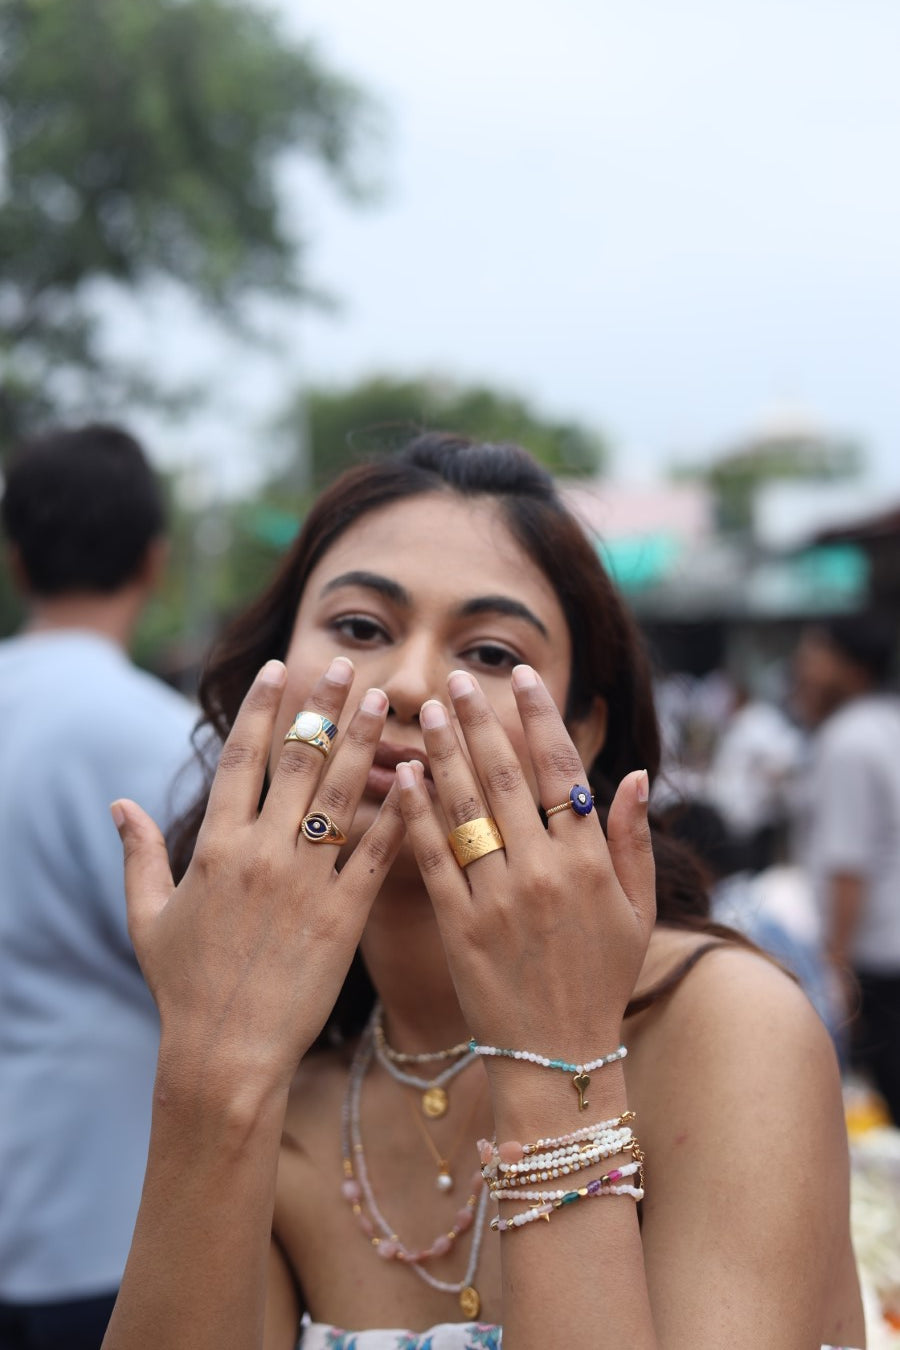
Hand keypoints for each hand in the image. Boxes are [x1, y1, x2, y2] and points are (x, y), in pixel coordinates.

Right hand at [110, 657, 404, 1095]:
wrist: (225, 1054)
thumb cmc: (183, 987)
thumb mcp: (147, 917)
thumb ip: (137, 855)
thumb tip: (119, 803)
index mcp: (215, 848)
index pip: (241, 759)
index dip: (262, 709)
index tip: (280, 667)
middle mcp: (263, 854)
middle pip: (298, 762)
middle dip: (322, 707)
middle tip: (345, 665)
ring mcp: (306, 882)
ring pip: (342, 795)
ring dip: (363, 742)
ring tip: (382, 700)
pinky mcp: (344, 915)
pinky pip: (376, 853)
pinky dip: (399, 813)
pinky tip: (419, 777)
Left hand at [395, 664, 654, 1060]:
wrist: (558, 1058)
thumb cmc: (601, 980)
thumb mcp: (637, 912)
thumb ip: (634, 841)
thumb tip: (634, 775)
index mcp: (588, 861)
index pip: (560, 769)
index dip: (538, 717)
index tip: (520, 676)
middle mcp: (542, 871)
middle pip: (505, 777)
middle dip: (479, 720)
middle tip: (456, 679)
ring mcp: (497, 898)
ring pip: (465, 809)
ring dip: (444, 753)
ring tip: (425, 711)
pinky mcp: (457, 926)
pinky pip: (432, 859)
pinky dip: (416, 814)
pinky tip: (402, 776)